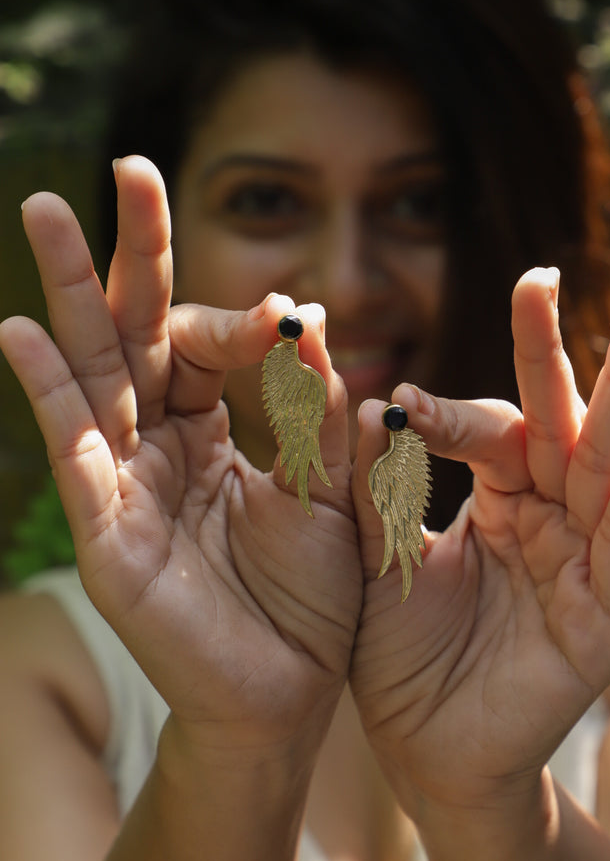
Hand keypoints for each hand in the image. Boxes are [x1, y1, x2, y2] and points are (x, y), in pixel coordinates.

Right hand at [0, 156, 361, 759]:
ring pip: (92, 373)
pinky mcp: (105, 533)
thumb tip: (307, 321)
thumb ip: (316, 416)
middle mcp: (156, 445)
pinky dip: (50, 397)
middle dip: (128, 254)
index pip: (205, 346)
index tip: (286, 313)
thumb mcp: (329, 494)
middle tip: (125, 166)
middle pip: (136, 332)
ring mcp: (123, 484)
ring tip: (45, 211)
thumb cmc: (309, 597)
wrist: (289, 694)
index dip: (239, 321)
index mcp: (209, 431)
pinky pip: (75, 455)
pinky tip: (21, 335)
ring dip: (67, 294)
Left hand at [350, 267, 609, 815]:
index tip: (399, 401)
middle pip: (561, 421)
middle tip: (555, 271)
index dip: (448, 411)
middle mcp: (549, 517)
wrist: (420, 754)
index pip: (489, 431)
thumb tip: (371, 402)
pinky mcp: (603, 614)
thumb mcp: (374, 556)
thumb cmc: (397, 654)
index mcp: (499, 499)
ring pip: (603, 463)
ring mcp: (582, 562)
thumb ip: (373, 486)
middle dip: (564, 350)